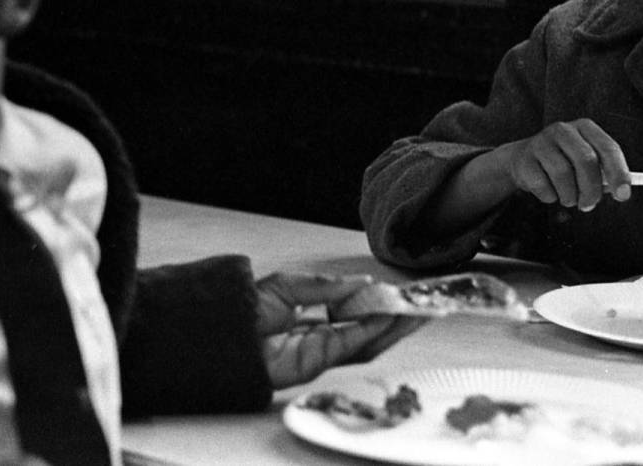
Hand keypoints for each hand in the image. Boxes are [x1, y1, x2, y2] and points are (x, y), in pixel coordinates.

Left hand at [255, 272, 424, 387]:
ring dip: (392, 327)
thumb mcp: (288, 286)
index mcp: (313, 319)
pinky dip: (372, 331)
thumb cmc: (243, 310)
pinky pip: (352, 345)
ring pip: (367, 341)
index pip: (355, 314)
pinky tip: (388, 318)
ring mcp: (321, 351)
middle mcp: (321, 337)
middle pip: (368, 331)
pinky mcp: (318, 361)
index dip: (379, 305)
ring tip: (414, 310)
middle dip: (396, 319)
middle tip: (422, 305)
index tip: (401, 294)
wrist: (221, 331)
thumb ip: (325, 286)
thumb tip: (361, 282)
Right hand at [500, 119, 631, 210]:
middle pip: (586, 161)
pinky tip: (549, 190)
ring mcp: (541, 142)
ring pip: (563, 175)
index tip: (623, 195)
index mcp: (585, 128)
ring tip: (567, 197)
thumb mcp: (586, 162)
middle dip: (591, 189)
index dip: (619, 173)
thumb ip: (605, 174)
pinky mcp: (525, 159)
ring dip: (569, 196)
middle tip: (589, 205)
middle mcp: (563, 130)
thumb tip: (622, 192)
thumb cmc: (564, 163)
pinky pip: (543, 185)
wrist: (524, 159)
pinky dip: (550, 196)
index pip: (608, 148)